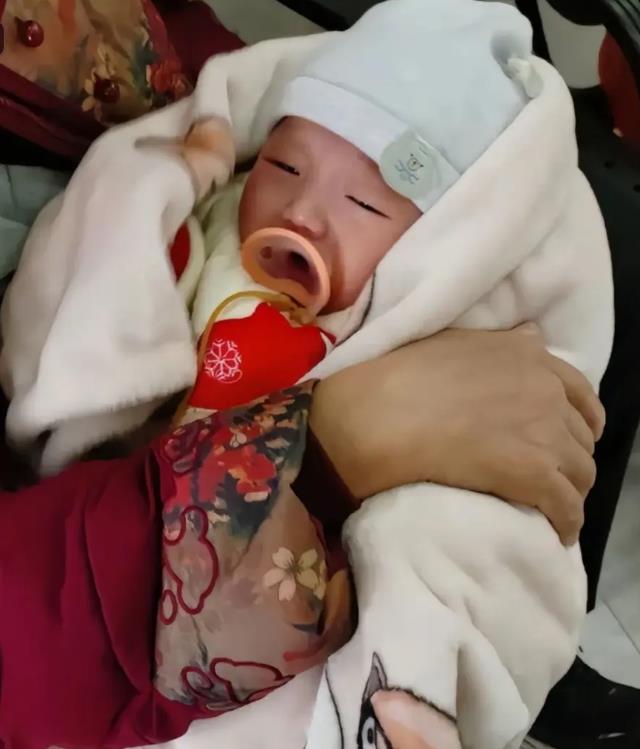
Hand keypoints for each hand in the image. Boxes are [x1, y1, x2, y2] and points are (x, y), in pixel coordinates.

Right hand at [310, 325, 604, 545]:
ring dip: (568, 491)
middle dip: (569, 458)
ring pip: (581, 474)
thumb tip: (533, 338)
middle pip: (582, 437)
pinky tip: (553, 532)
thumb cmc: (398, 377)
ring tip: (546, 507)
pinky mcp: (532, 474)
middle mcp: (545, 390)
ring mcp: (542, 432)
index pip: (580, 395)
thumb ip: (500, 345)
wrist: (374, 415)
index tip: (563, 440)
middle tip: (547, 476)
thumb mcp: (453, 341)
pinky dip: (564, 522)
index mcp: (527, 355)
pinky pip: (567, 507)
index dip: (578, 422)